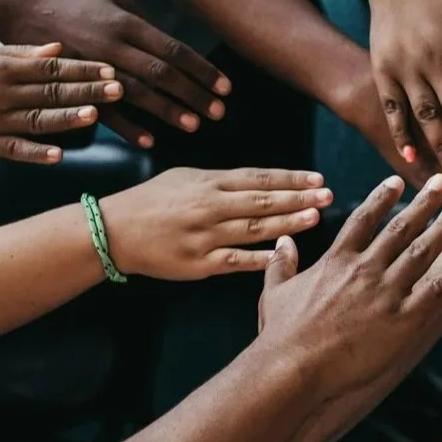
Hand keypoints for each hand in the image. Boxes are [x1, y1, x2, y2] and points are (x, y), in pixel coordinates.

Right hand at [0, 0, 230, 147]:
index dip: (202, 69)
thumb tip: (175, 44)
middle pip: (162, 73)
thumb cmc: (75, 1)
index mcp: (127, 22)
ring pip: (138, 92)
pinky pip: (104, 109)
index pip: (174, 49)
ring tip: (194, 126)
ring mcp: (93, 64)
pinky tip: (150, 140)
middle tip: (218, 112)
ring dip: (167, 111)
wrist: (20, 6)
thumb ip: (146, 20)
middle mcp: (114, 44)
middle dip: (193, 94)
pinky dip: (128, 127)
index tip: (225, 87)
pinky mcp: (73, 82)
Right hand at [0, 44, 119, 162]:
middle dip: (86, 91)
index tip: (110, 69)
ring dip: (68, 119)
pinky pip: (15, 150)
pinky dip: (37, 153)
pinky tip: (60, 155)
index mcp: (3, 68)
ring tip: (96, 116)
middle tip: (120, 89)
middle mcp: (0, 93)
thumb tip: (59, 48)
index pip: (51, 67)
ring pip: (38, 120)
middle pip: (51, 92)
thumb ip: (21, 54)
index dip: (82, 69)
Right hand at [99, 166, 333, 279]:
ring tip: (314, 217)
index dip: (290, 178)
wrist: (114, 231)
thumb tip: (263, 181)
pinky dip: (260, 257)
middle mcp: (209, 207)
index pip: (258, 178)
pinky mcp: (199, 263)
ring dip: (287, 224)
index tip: (317, 178)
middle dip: (298, 198)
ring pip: (254, 229)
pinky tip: (284, 253)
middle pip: (262, 201)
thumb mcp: (185, 178)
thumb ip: (222, 181)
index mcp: (208, 183)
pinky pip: (236, 260)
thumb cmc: (152, 201)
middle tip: (327, 195)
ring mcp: (205, 236)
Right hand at [255, 213, 441, 441]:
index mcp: (335, 260)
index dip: (382, 198)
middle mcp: (364, 268)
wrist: (293, 368)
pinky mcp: (404, 317)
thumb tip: (282, 242)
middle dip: (425, 203)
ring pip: (424, 250)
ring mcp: (386, 291)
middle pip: (401, 227)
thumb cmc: (281, 337)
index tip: (397, 181)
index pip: (363, 220)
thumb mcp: (274, 294)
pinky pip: (441, 288)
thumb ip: (281, 265)